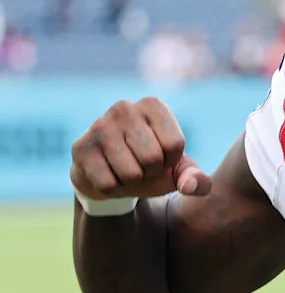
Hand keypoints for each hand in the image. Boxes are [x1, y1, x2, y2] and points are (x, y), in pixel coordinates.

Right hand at [70, 97, 211, 200]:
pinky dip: (113, 188)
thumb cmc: (150, 165)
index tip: (161, 156)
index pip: (174, 144)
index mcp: (153, 105)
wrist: (108, 172)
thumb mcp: (177, 169)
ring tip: (126, 169)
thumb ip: (196, 179)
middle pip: (153, 158)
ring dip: (133, 181)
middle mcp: (125, 107)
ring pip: (131, 173)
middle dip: (151, 172)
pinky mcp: (80, 147)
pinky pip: (108, 184)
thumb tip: (191, 186)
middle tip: (141, 165)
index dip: (170, 161)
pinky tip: (108, 173)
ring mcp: (99, 125)